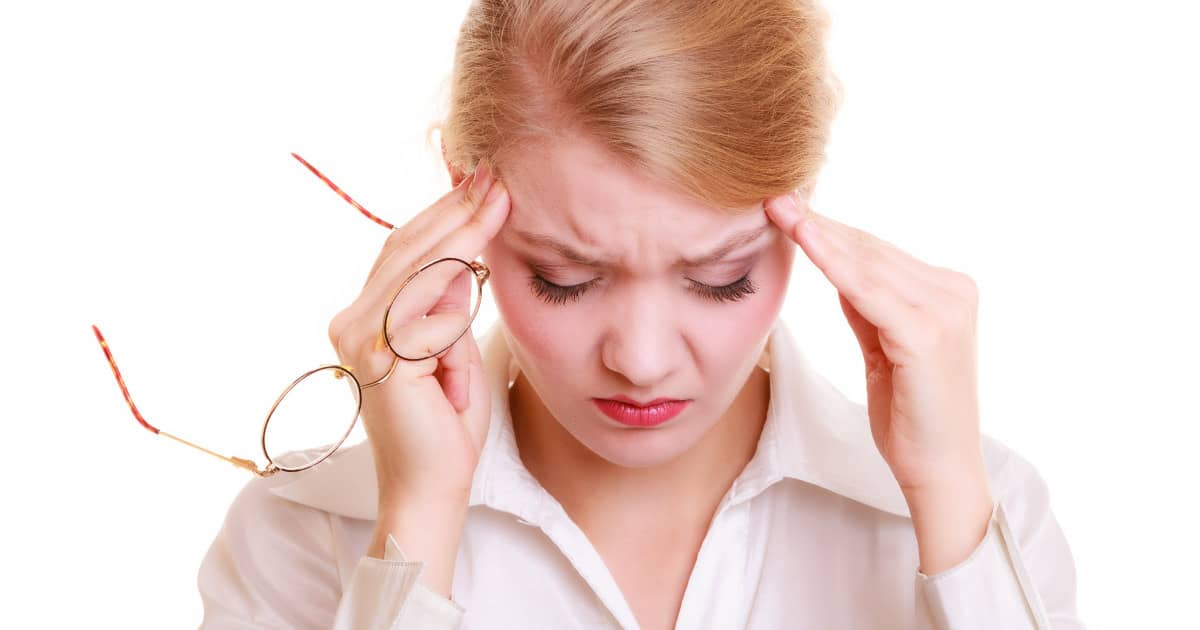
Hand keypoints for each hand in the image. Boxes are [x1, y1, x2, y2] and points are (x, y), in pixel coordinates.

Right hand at [327, 157, 509, 503]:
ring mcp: (358, 339)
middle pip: (405, 250)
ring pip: (416, 269)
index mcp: (364, 318)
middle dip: (455, 211)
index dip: (442, 216)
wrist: (434, 485)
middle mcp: (350, 322)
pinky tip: (483, 254)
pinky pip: (427, 311)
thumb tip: (458, 263)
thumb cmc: (449, 423)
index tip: (483, 186)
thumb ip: (445, 306)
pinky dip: (456, 296)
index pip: (403, 252)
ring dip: (462, 232)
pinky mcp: (379, 358)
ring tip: (499, 199)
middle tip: (495, 178)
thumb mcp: (451, 348)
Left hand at [764, 190, 993, 572]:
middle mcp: (954, 293)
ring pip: (868, 263)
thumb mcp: (884, 350)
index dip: (831, 230)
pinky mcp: (926, 333)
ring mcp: (945, 310)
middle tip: (776, 197)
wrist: (939, 471)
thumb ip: (868, 307)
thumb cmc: (911, 417)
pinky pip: (868, 289)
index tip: (790, 208)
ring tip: (780, 209)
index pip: (879, 253)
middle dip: (821, 224)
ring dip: (821, 234)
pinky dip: (834, 262)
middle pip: (872, 251)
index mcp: (949, 293)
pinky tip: (805, 239)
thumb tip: (838, 268)